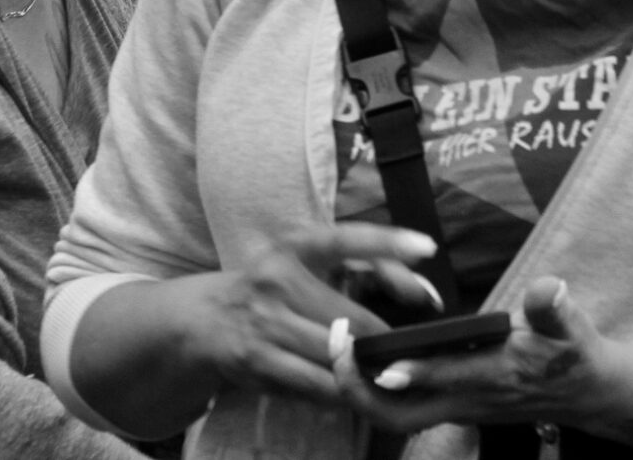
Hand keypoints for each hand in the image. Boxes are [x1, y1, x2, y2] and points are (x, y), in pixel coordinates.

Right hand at [174, 225, 439, 405]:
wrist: (206, 318)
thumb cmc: (276, 287)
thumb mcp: (310, 265)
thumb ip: (367, 267)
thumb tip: (422, 291)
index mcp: (296, 246)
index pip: (345, 239)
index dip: (386, 242)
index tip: (426, 246)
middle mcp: (278, 279)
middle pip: (351, 321)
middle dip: (383, 342)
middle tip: (409, 353)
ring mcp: (265, 322)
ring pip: (334, 358)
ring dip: (363, 372)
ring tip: (386, 376)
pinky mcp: (256, 360)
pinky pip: (313, 385)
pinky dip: (339, 392)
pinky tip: (351, 392)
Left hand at [330, 277, 630, 435]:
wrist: (586, 393)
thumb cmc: (573, 353)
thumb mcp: (572, 326)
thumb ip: (554, 308)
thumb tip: (549, 289)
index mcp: (497, 375)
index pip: (450, 378)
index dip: (417, 373)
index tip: (385, 362)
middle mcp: (469, 400)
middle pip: (402, 415)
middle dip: (362, 392)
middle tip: (336, 351)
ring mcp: (457, 408)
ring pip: (395, 417)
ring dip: (360, 393)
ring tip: (334, 352)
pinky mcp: (452, 406)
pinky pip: (401, 410)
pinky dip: (373, 392)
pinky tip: (357, 362)